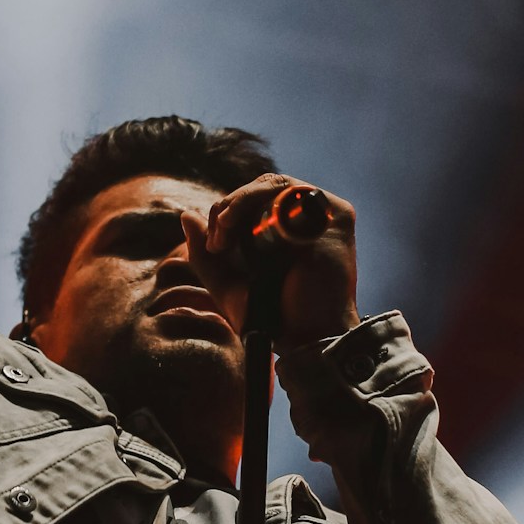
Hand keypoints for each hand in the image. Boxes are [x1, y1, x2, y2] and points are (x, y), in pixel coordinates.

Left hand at [183, 175, 360, 352]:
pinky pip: (295, 194)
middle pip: (260, 187)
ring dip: (241, 203)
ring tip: (225, 233)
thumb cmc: (273, 317)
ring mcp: (323, 215)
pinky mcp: (336, 217)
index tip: (215, 246)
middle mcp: (306, 218)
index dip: (226, 213)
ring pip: (273, 185)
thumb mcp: (228, 285)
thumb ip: (206, 255)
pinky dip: (265, 203)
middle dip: (229, 208)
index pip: (252, 199)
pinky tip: (251, 230)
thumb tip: (186, 216)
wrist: (304, 338)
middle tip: (218, 242)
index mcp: (285, 229)